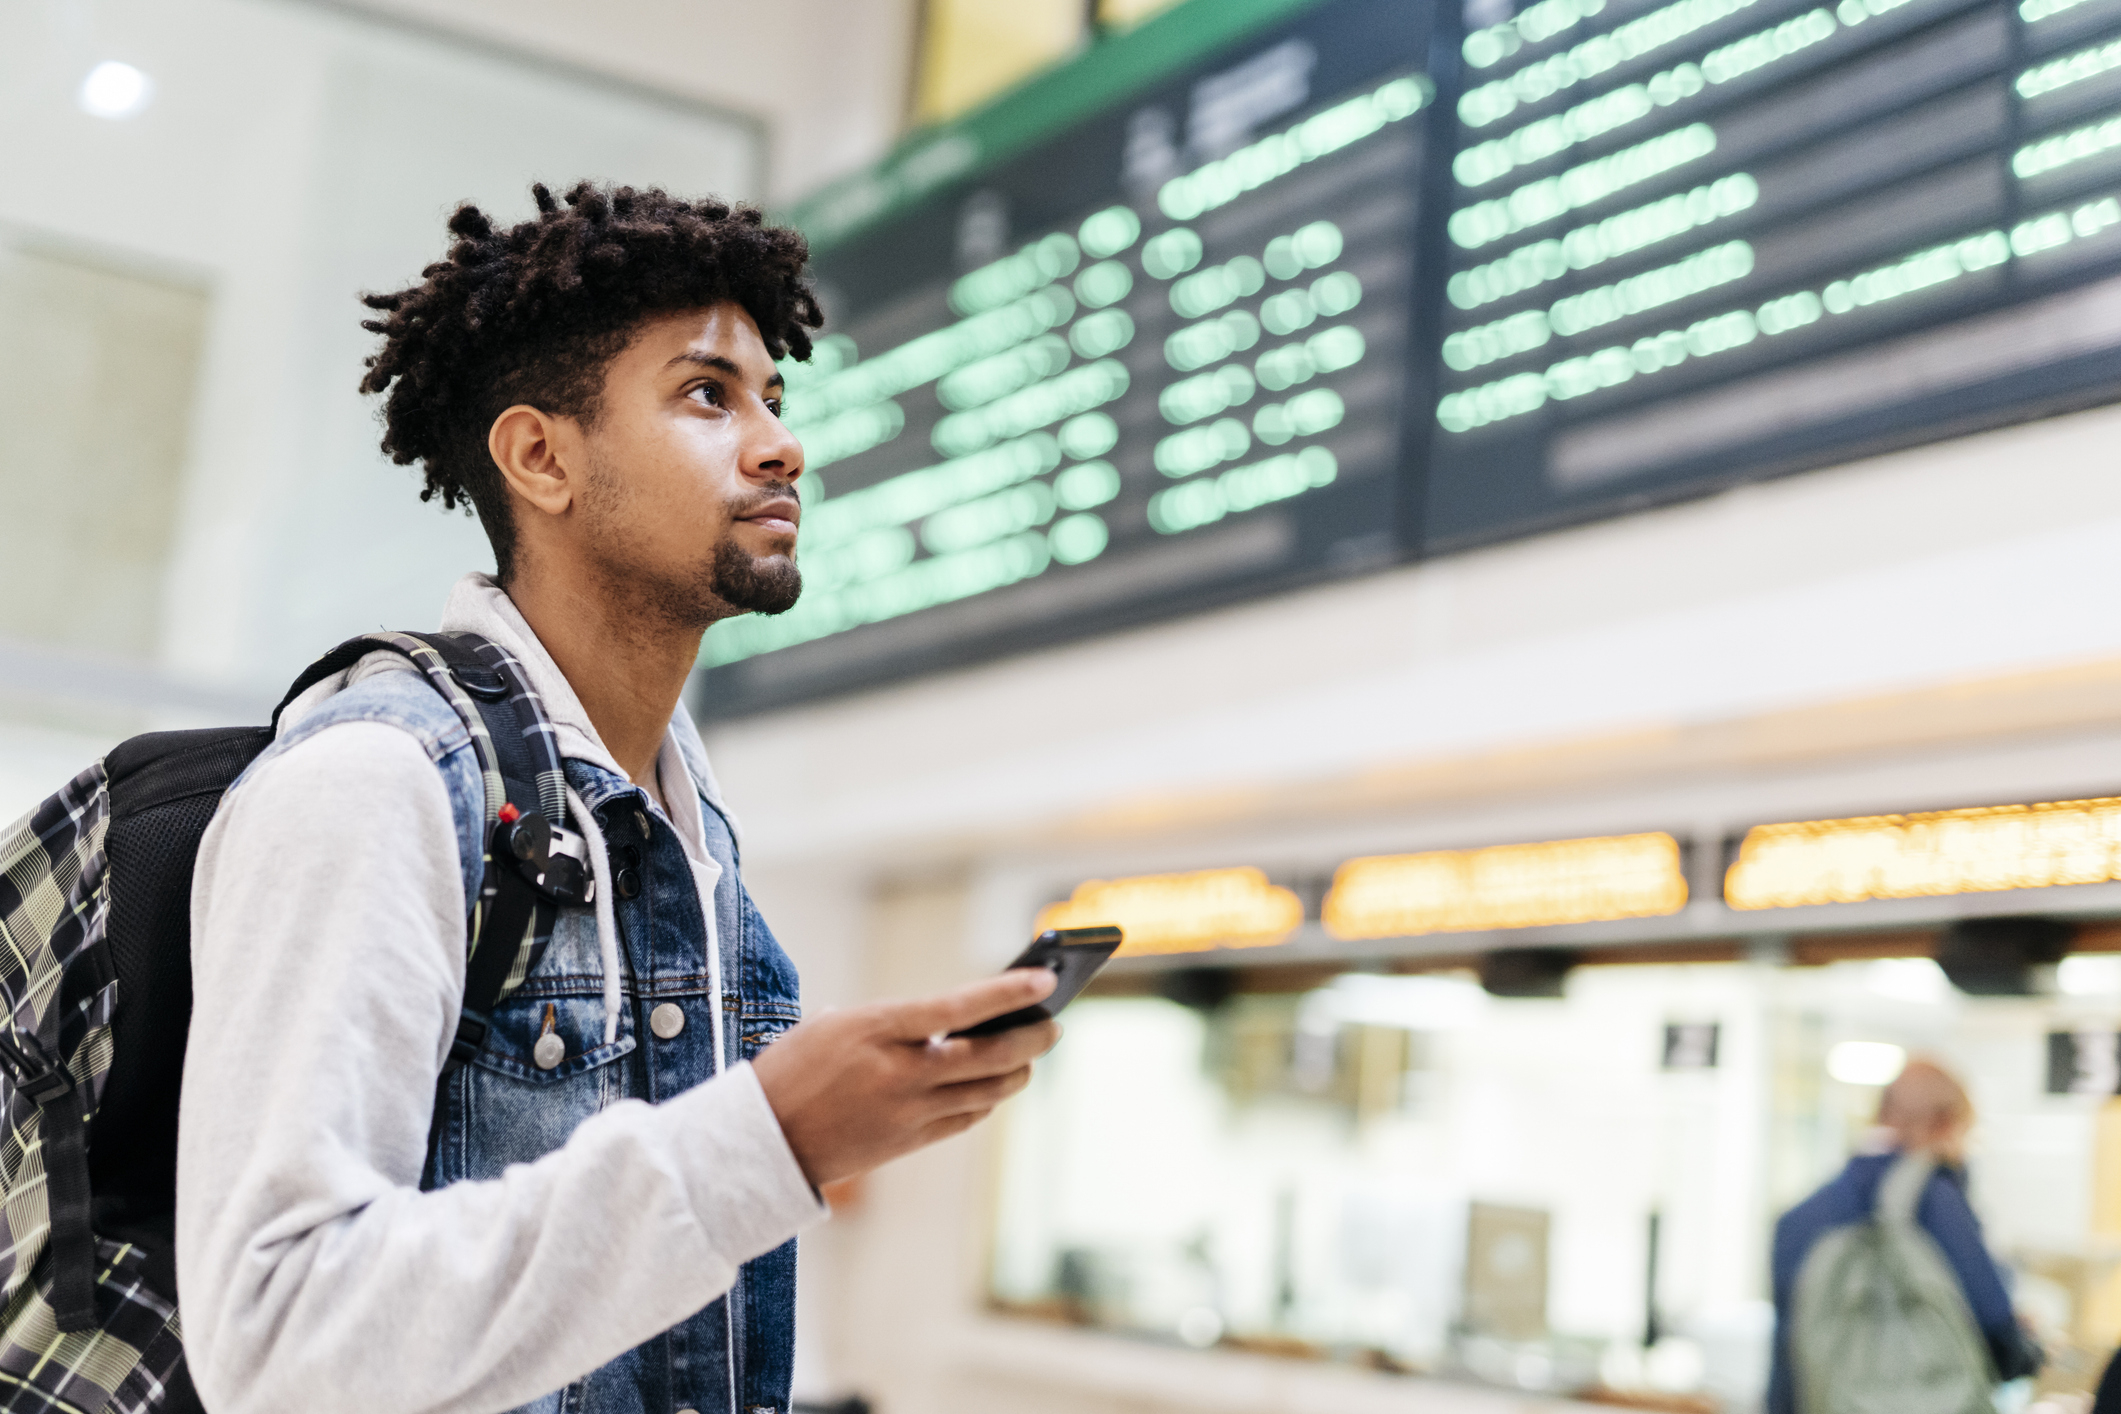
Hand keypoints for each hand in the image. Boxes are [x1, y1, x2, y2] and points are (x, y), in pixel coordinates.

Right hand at [751, 969, 1060, 1188]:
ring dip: (1018, 1071)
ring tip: (1031, 1054)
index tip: (1046, 979)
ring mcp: (908, 1113)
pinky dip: (987, 1100)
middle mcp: (900, 1073)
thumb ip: (898, 1022)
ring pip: (988, 1092)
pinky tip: (995, 1086)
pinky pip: (966, 1119)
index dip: (1009, 993)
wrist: (759, 1139)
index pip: (960, 1007)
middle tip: (1053, 1024)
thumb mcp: (837, 1023)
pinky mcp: (908, 1144)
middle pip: (990, 1055)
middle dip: (1032, 1037)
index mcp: (879, 1030)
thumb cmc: (794, 1067)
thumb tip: (957, 1023)